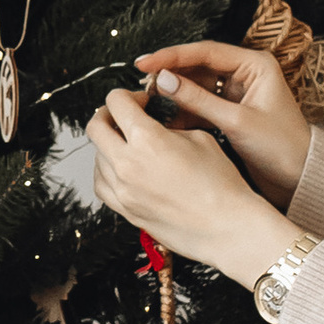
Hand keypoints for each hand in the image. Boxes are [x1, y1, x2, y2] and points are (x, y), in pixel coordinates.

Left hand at [86, 86, 303, 285]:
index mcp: (147, 139)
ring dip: (108, 145)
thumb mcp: (201, 138)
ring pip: (96, 157)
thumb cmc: (222, 187)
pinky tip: (122, 170)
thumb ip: (170, 127)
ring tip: (128, 145)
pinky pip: (102, 185)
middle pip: (96, 127)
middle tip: (124, 117)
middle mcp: (128, 164)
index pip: (117, 102)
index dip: (127, 95)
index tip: (139, 101)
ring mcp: (123, 191)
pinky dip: (106, 172)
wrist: (228, 228)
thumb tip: (157, 125)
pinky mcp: (126, 211)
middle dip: (108, 115)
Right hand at [134, 41, 312, 205]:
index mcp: (255, 65)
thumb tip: (164, 81)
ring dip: (175, 94)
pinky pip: (201, 105)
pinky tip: (166, 119)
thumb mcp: (236, 121)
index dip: (171, 56)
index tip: (146, 62)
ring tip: (150, 101)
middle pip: (198, 66)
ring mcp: (237, 93)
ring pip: (197, 86)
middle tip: (143, 82)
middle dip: (170, 74)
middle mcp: (246, 74)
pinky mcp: (231, 111)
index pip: (205, 52)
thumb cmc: (283, 147)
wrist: (300, 178)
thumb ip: (198, 100)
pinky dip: (184, 111)